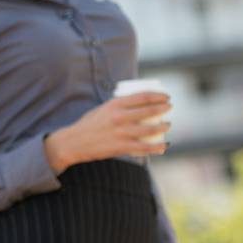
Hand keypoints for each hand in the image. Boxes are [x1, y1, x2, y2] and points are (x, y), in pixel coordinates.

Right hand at [44, 92, 170, 172]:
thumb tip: (137, 104)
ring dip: (163, 126)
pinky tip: (163, 145)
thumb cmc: (89, 124)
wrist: (74, 142)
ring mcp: (121, 132)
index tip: (166, 96)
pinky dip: (157, 147)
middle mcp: (119, 117)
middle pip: (149, 110)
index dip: (158, 95)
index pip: (143, 96)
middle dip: (164, 108)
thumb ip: (118, 107)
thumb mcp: (102, 109)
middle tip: (169, 107)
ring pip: (150, 129)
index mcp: (114, 104)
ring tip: (167, 124)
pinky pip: (145, 147)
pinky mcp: (121, 147)